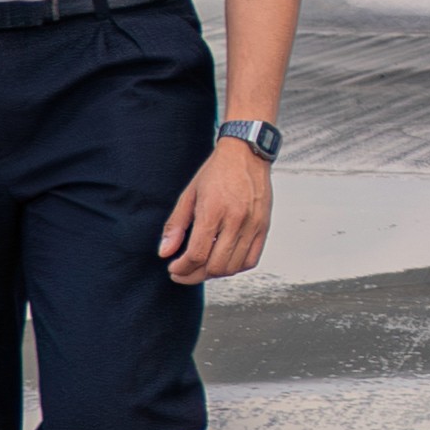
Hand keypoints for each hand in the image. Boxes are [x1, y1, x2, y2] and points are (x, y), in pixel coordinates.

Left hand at [161, 135, 272, 283]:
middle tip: (183, 272)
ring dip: (214, 273)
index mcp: (214, 210)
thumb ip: (176, 225)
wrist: (246, 154)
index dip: (182, 268)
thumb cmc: (217, 171)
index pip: (197, 254)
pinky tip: (223, 261)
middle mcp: (236, 220)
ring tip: (202, 267)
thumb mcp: (189, 194)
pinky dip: (235, 267)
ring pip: (233, 267)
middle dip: (194, 275)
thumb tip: (165, 252)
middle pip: (215, 266)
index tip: (174, 269)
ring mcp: (253, 225)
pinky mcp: (263, 227)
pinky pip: (251, 260)